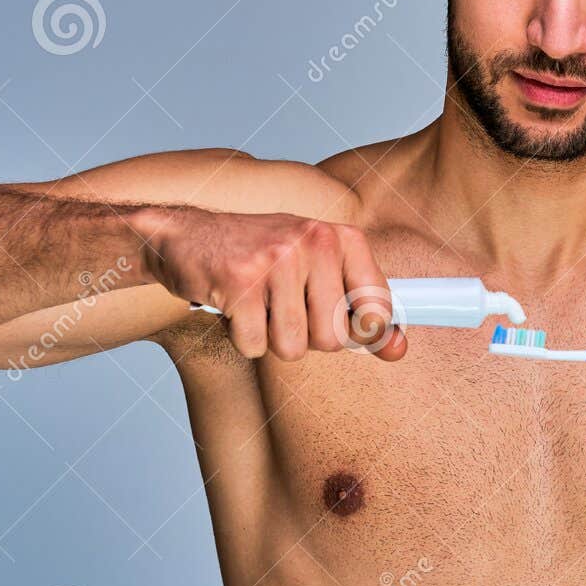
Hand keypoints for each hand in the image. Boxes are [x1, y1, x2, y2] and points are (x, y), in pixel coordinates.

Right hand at [140, 208, 404, 361]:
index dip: (361, 333)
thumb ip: (361, 312)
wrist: (186, 236)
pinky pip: (255, 345)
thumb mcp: (318, 272)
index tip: (340, 325)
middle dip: (305, 337)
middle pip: (333, 339)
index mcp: (342, 238)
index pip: (378, 309)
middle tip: (283, 307)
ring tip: (257, 304)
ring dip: (270, 338)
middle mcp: (315, 242)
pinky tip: (233, 305)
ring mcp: (278, 259)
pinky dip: (241, 337)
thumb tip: (398, 349)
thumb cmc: (260, 259)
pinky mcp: (240, 281)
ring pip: (293, 347)